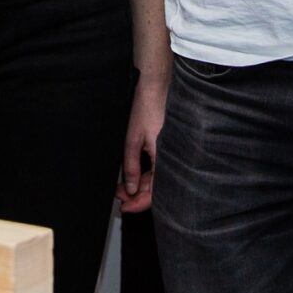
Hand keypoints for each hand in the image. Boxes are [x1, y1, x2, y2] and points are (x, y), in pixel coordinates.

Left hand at [118, 68, 168, 213]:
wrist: (156, 85)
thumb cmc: (147, 107)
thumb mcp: (133, 139)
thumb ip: (131, 166)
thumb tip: (129, 188)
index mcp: (166, 158)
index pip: (154, 192)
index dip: (138, 203)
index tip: (124, 206)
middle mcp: (172, 157)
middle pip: (156, 188)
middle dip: (136, 194)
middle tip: (119, 196)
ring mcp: (171, 152)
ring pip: (157, 178)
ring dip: (139, 184)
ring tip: (122, 186)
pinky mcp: (168, 146)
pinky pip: (159, 167)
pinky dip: (145, 173)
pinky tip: (134, 174)